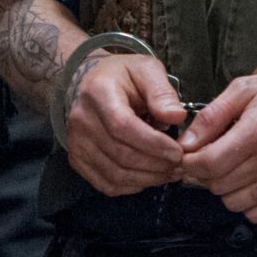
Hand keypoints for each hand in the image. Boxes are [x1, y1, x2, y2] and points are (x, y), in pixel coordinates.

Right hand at [62, 53, 188, 195]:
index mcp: (99, 93)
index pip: (123, 127)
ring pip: (114, 173)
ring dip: (147, 179)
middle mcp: (82, 121)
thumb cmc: (123, 77)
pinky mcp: (77, 159)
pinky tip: (148, 178)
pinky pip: (105, 183)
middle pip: (120, 154)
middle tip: (179, 166)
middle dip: (155, 165)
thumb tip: (177, 117)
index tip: (178, 152)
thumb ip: (161, 92)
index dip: (153, 144)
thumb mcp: (146, 70)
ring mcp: (76, 143)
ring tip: (169, 173)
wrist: (91, 84)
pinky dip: (130, 186)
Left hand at [177, 71, 256, 222]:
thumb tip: (187, 141)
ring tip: (233, 168)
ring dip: (226, 189)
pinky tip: (250, 182)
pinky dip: (247, 203)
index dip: (191, 163)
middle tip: (211, 158)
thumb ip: (213, 114)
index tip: (188, 156)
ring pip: (235, 203)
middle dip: (206, 173)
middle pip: (219, 185)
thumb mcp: (246, 89)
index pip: (210, 163)